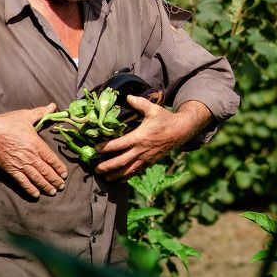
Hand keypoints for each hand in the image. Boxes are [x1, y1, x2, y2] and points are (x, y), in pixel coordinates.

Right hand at [0, 104, 69, 197]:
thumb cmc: (8, 123)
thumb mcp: (26, 115)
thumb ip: (41, 112)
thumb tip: (54, 105)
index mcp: (37, 144)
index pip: (51, 159)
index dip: (59, 167)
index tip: (64, 174)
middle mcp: (31, 157)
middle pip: (46, 171)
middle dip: (55, 180)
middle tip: (61, 186)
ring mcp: (21, 165)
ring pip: (37, 179)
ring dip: (46, 186)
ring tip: (53, 192)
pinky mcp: (11, 170)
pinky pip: (23, 182)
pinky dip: (30, 189)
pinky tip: (36, 194)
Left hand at [94, 97, 210, 180]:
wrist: (181, 131)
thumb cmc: (165, 119)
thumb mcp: (153, 109)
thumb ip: (140, 103)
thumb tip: (128, 96)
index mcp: (139, 137)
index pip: (119, 144)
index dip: (106, 147)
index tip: (96, 149)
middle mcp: (141, 150)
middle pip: (121, 161)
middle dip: (108, 166)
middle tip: (96, 169)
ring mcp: (146, 158)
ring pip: (128, 170)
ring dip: (116, 175)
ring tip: (105, 177)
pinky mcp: (150, 162)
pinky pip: (137, 171)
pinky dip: (127, 176)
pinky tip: (119, 179)